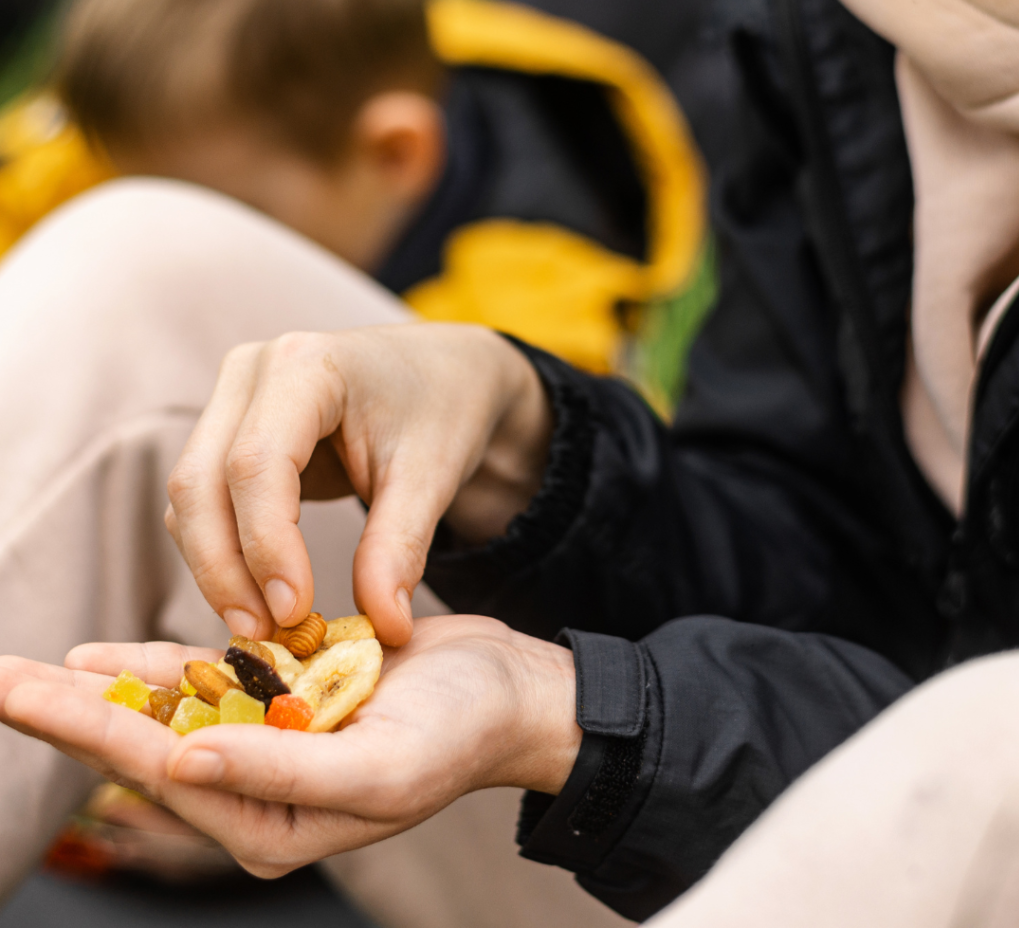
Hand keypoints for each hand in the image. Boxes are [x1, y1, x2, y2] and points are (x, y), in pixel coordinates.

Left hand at [0, 616, 580, 878]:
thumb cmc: (458, 734)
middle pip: (146, 744)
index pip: (158, 770)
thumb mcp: (379, 766)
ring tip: (33, 674)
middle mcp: (260, 787)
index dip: (79, 731)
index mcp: (272, 821)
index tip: (14, 692)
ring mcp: (273, 739)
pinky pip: (215, 681)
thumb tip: (180, 761)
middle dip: (69, 715)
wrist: (505, 690)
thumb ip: (279, 771)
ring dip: (105, 691)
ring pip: (172, 712)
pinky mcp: (289, 697)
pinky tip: (113, 661)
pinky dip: (163, 669)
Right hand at [164, 323, 552, 643]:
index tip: (293, 612)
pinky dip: (224, 551)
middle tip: (265, 636)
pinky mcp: (230, 430)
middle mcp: (253, 371)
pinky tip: (261, 595)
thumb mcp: (432, 474)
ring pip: (192, 496)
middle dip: (225, 567)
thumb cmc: (442, 409)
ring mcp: (233, 397)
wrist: (444, 373)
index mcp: (306, 364)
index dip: (265, 544)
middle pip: (201, 480)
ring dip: (217, 567)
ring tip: (266, 627)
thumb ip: (399, 548)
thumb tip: (384, 630)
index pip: (257, 462)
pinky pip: (206, 499)